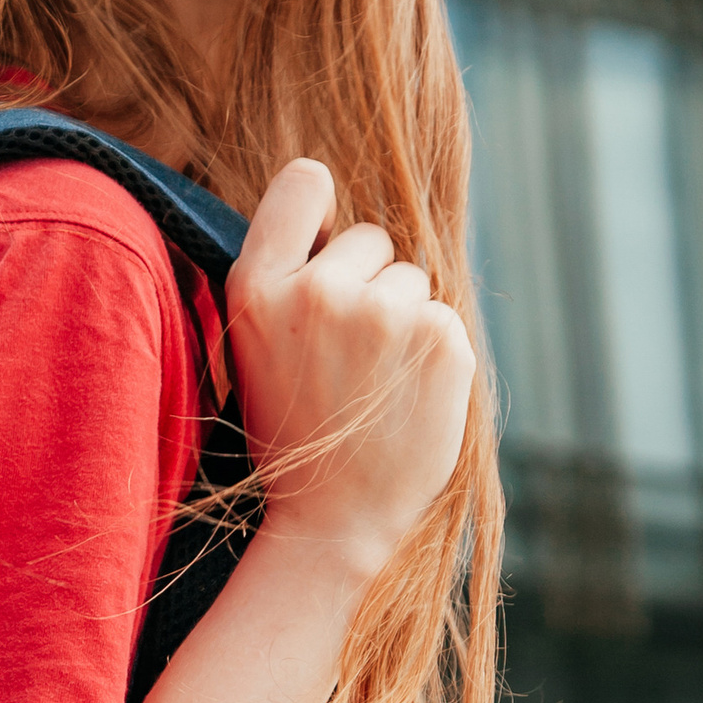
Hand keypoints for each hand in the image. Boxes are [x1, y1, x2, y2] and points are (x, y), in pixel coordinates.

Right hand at [228, 158, 474, 580]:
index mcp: (256, 288)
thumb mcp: (257, 348)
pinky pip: (446, 315)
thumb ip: (290, 281)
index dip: (320, 203)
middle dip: (368, 282)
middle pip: (369, 239)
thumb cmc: (296, 431)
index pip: (304, 183)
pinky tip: (408, 396)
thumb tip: (343, 226)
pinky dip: (436, 352)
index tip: (325, 236)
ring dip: (404, 320)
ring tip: (375, 383)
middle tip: (347, 356)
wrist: (334, 519)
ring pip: (412, 280)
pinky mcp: (439, 338)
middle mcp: (316, 291)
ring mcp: (381, 312)